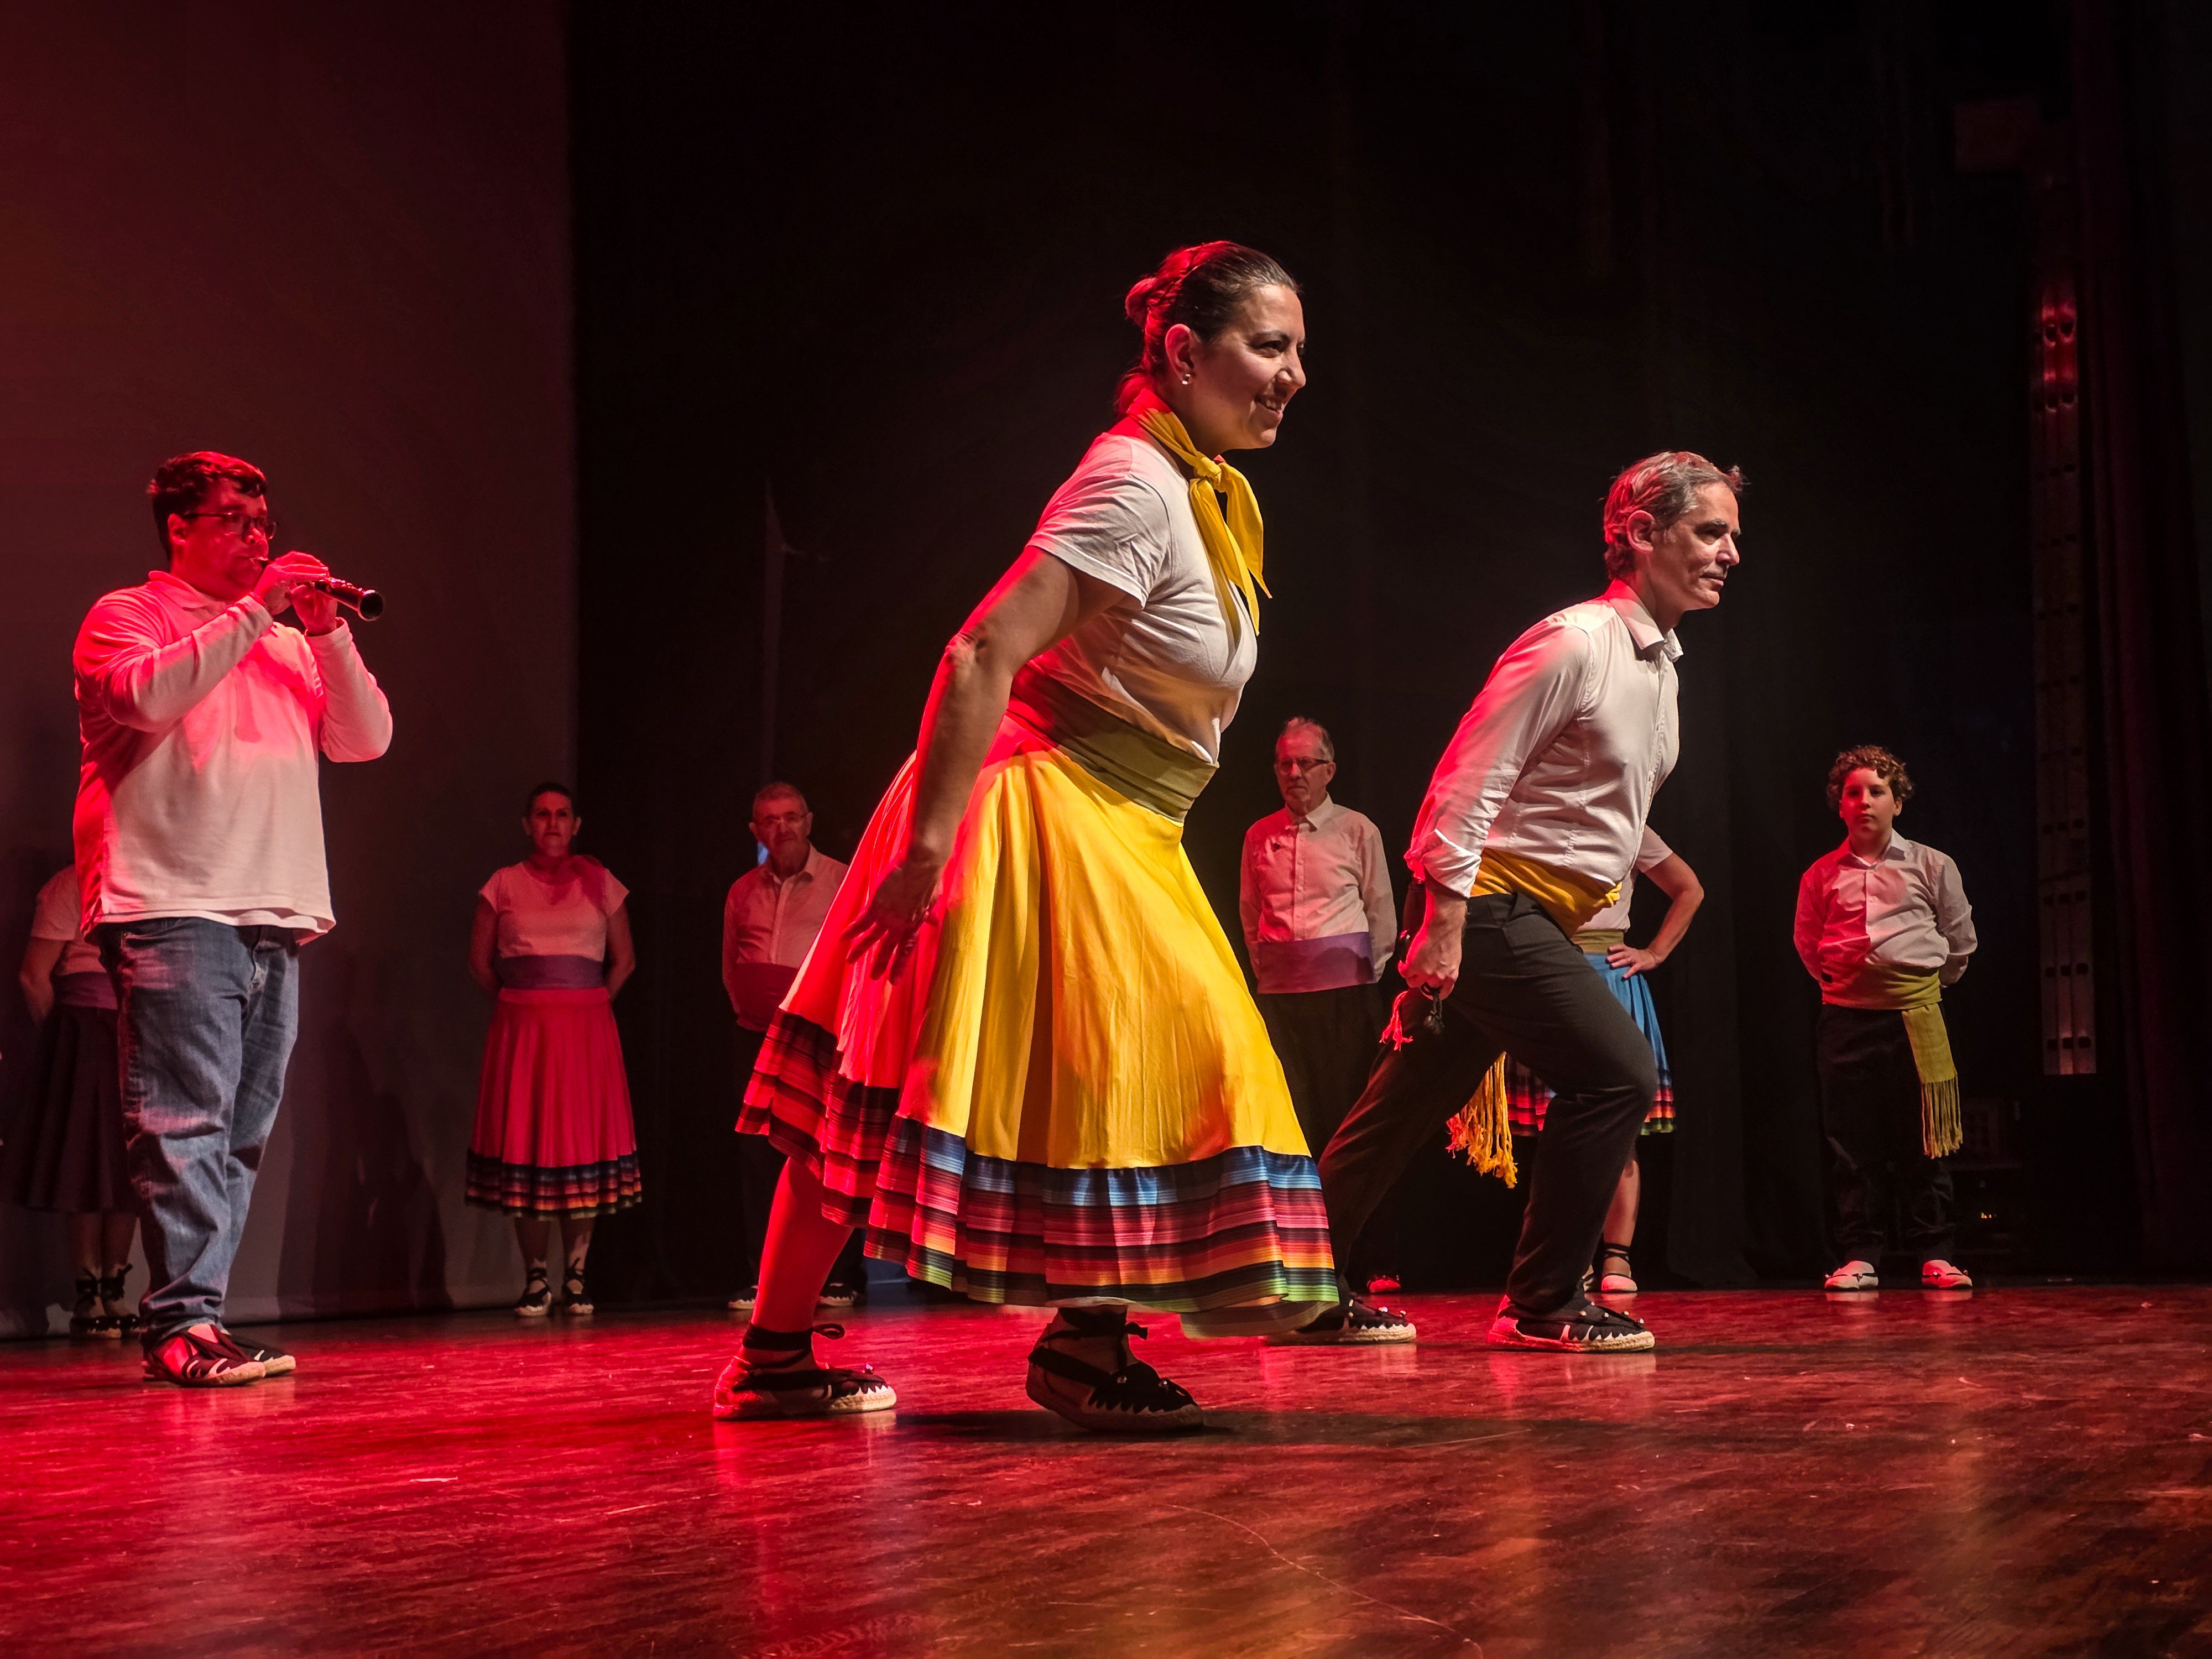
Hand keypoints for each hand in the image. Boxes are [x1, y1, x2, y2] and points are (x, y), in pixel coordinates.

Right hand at [252, 551, 336, 631]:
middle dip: (311, 561)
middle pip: (296, 557)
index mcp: (275, 568)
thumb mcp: (286, 592)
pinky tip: (319, 577)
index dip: (306, 560)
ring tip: (324, 572)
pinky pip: (297, 574)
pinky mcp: (278, 576)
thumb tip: (307, 586)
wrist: (259, 609)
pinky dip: (309, 575)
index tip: (318, 565)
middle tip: (323, 567)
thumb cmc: (271, 603)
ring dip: (313, 568)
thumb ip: (295, 587)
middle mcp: (275, 566)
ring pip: (298, 566)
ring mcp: (275, 570)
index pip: (292, 559)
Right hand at [843, 844, 945, 981]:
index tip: (895, 980)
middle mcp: (901, 925)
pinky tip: (842, 938)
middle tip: (873, 978)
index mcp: (914, 924)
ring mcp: (888, 917)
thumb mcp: (933, 900)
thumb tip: (935, 921)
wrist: (922, 868)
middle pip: (888, 949)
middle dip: (880, 964)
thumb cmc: (930, 879)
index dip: (900, 964)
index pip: (907, 949)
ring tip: (849, 960)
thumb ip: (930, 913)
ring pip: (871, 939)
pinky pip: (861, 923)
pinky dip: (851, 931)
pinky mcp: (876, 907)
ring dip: (860, 950)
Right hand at [1400, 913, 1462, 1000]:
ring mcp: (1424, 972)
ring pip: (1412, 983)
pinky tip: (1403, 963)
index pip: (1443, 993)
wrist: (1443, 927)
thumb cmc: (1450, 938)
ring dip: (1410, 976)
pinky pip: (1404, 973)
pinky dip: (1402, 969)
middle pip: (1425, 987)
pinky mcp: (1413, 966)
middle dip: (1422, 980)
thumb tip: (1441, 971)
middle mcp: (1438, 977)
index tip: (1430, 989)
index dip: (1435, 991)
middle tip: (1419, 971)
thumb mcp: (1454, 958)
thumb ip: (1447, 969)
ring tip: (1409, 968)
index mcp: (1450, 976)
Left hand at [1607, 944, 1661, 977]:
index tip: (1608, 949)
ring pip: (1626, 961)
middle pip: (1622, 954)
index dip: (1615, 947)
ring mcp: (1635, 959)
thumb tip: (1610, 955)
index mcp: (1628, 949)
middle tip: (1607, 959)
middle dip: (1614, 956)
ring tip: (1612, 966)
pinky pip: (1633, 969)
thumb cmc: (1639, 955)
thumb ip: (1622, 952)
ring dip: (1619, 963)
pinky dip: (1628, 973)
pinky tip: (1624, 977)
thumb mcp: (1631, 951)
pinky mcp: (1639, 965)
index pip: (1621, 946)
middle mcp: (1631, 953)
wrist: (1652, 956)